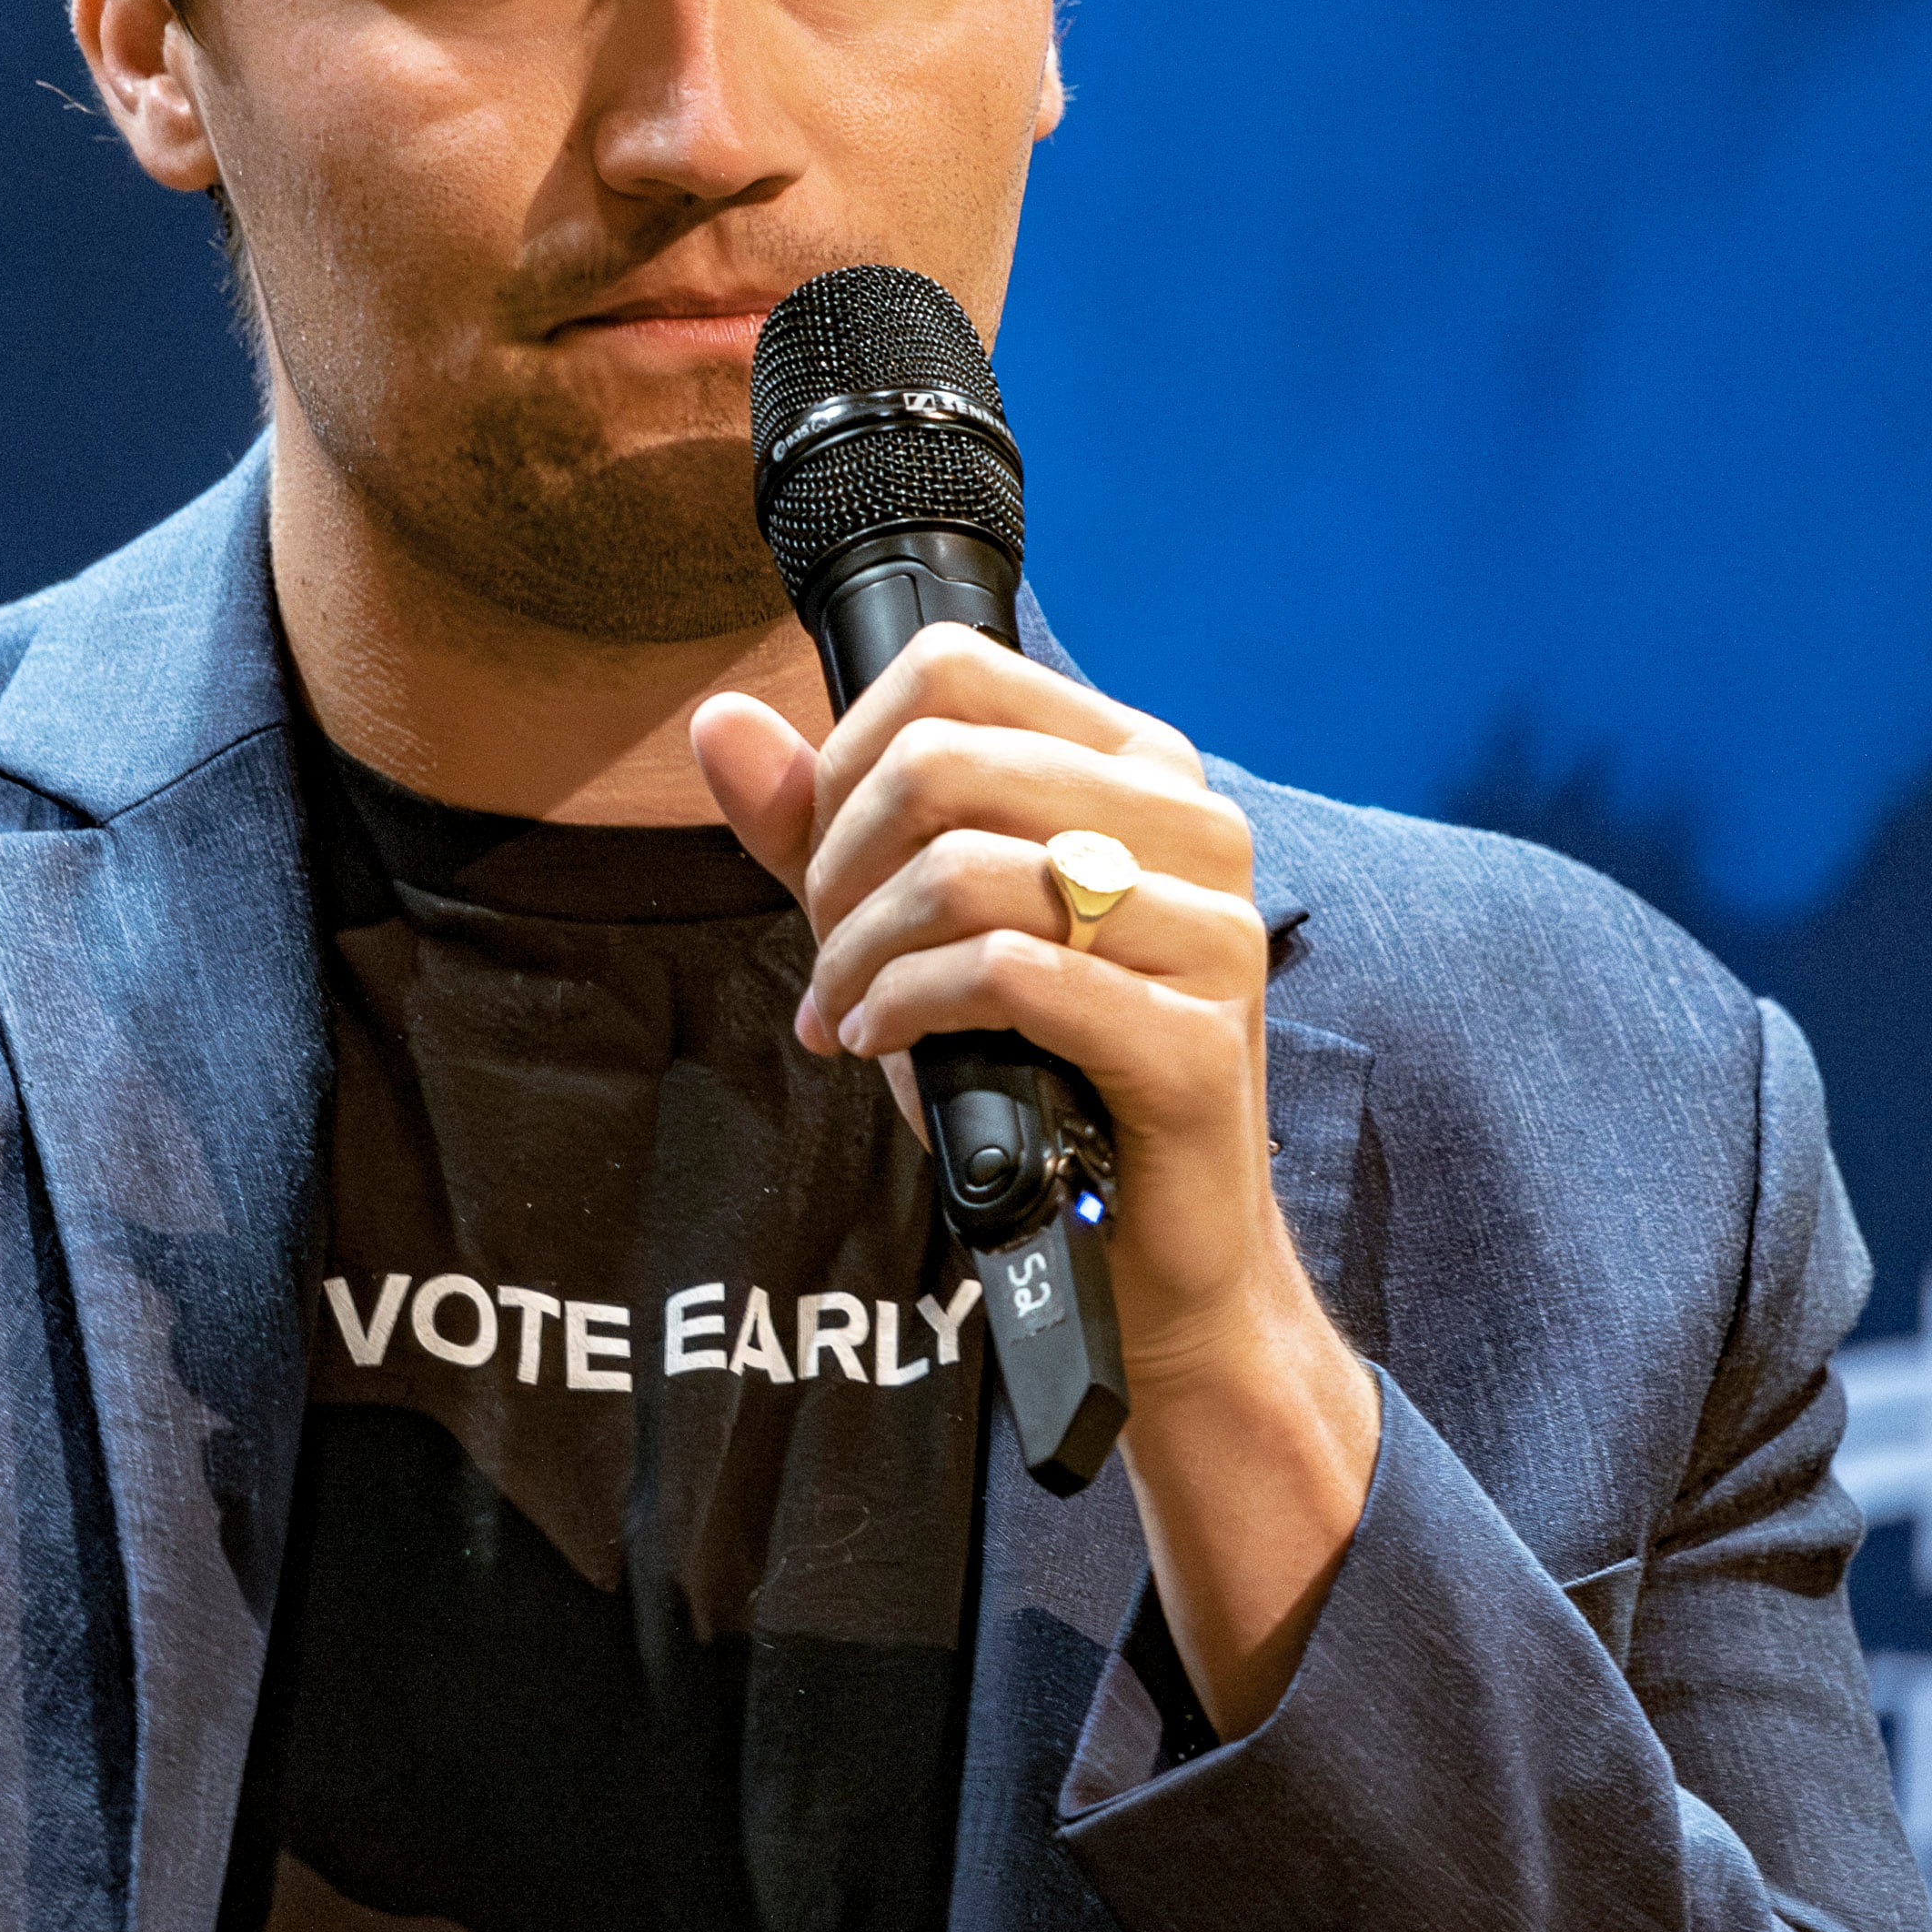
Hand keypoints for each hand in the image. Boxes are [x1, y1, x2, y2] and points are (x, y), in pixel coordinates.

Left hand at [692, 627, 1374, 1731]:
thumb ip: (816, 826)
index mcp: (1136, 765)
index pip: (948, 672)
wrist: (1144, 1259)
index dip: (842, 764)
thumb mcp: (908, 933)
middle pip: (941, 762)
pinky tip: (882, 1046)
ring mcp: (1210, 926)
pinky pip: (1006, 971)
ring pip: (964, 866)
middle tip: (827, 959)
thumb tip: (720, 724)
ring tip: (847, 1013)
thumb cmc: (1030, 1078)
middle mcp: (1192, 822)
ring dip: (861, 951)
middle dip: (839, 867)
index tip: (822, 871)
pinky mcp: (1195, 1034)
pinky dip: (908, 1006)